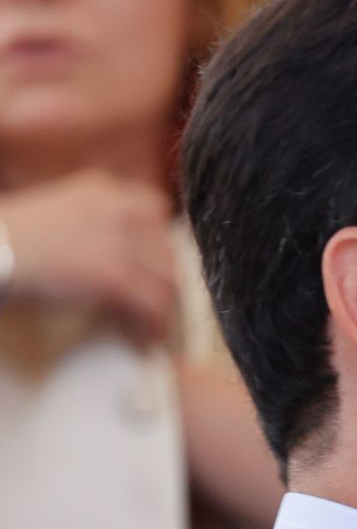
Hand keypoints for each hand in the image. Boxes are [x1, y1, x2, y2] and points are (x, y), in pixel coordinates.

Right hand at [0, 171, 177, 345]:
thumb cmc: (9, 237)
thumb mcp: (56, 209)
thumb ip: (90, 219)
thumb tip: (109, 249)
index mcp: (104, 190)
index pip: (156, 211)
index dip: (159, 241)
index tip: (156, 263)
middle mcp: (122, 211)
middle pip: (167, 249)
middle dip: (166, 278)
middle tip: (162, 301)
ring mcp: (122, 244)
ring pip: (168, 278)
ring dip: (167, 305)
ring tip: (159, 324)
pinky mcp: (116, 276)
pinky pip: (153, 305)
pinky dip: (156, 325)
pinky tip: (150, 338)